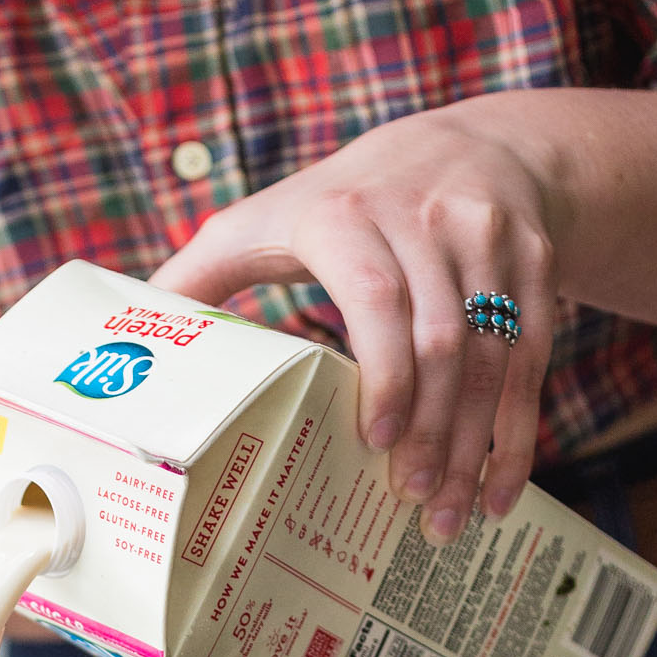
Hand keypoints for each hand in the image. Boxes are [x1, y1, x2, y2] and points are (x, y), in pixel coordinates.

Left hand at [152, 104, 558, 540]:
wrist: (471, 140)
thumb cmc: (344, 199)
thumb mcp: (268, 217)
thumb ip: (200, 275)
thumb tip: (121, 343)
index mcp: (350, 213)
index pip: (377, 293)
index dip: (383, 369)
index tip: (376, 439)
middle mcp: (430, 218)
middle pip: (443, 338)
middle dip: (432, 428)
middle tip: (410, 502)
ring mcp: (490, 240)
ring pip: (496, 356)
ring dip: (476, 445)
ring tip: (449, 516)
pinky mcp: (535, 265)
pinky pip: (534, 359)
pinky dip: (518, 432)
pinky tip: (499, 488)